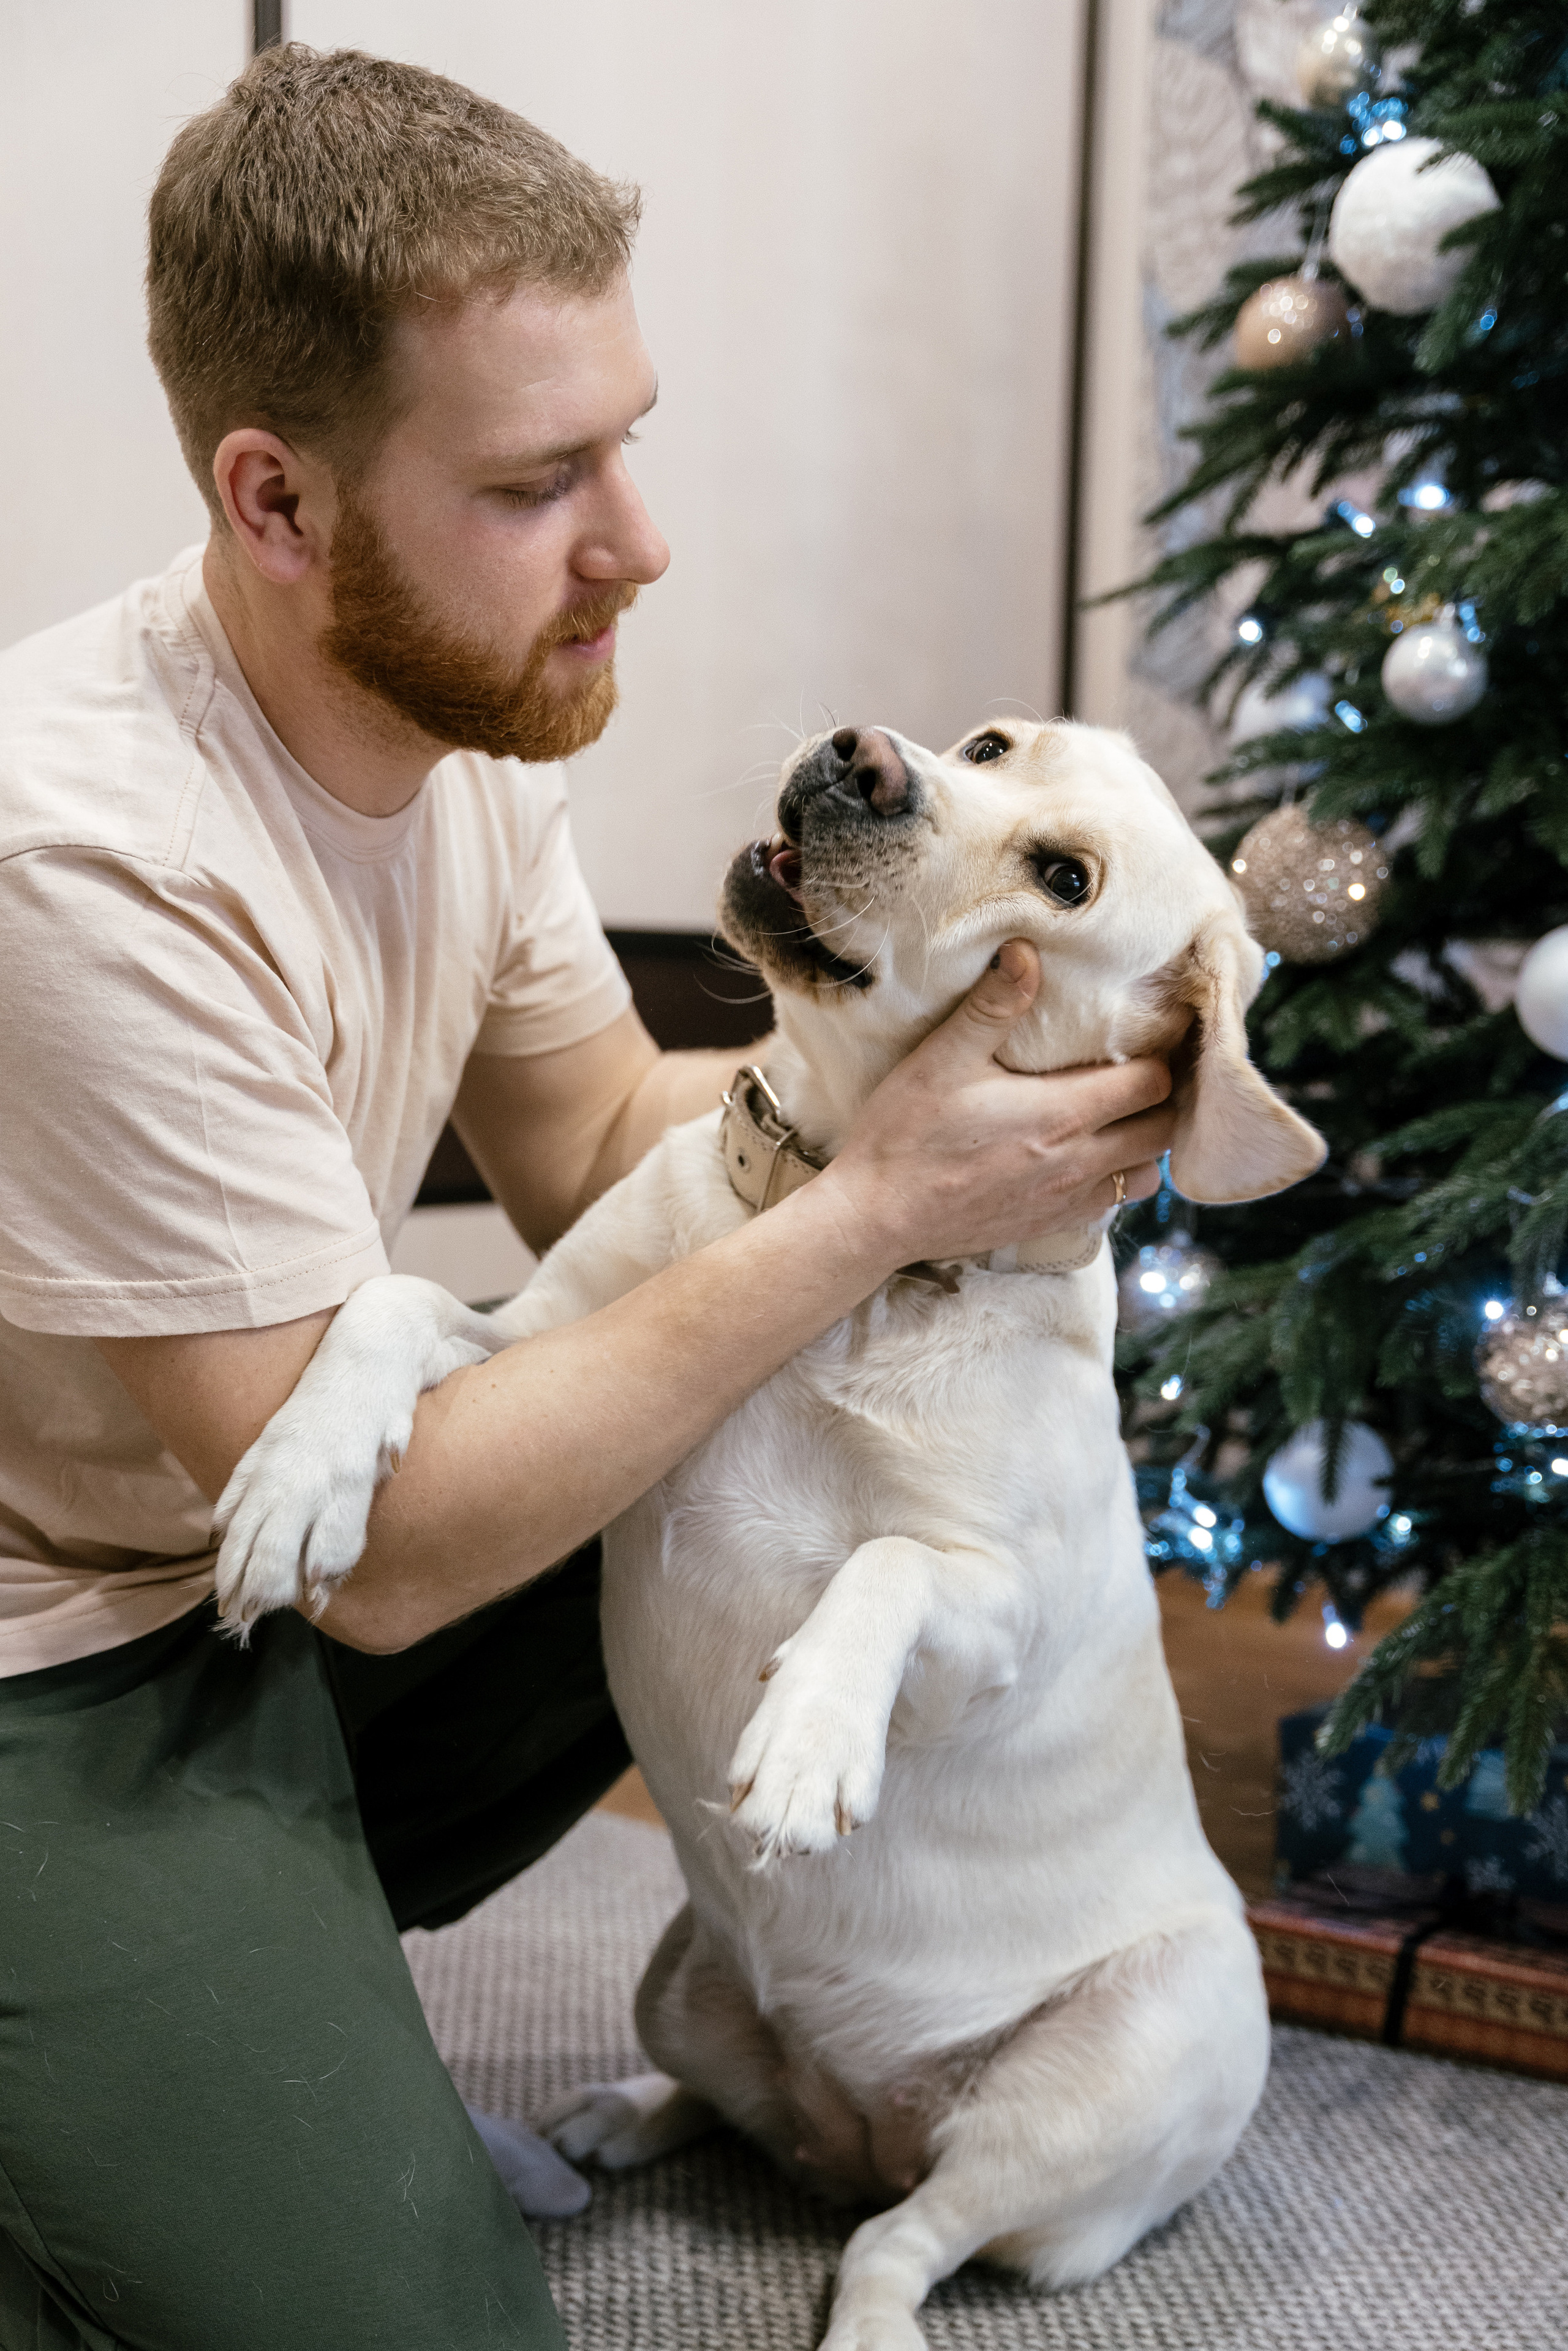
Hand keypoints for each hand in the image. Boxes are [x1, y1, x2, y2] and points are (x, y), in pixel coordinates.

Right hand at [821, 941, 1173, 1267]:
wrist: (877, 1217)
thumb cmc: (905, 1136)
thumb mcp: (941, 1059)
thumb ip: (993, 1005)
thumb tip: (1025, 951)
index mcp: (1061, 1115)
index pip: (1151, 1083)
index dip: (1159, 1056)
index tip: (1148, 1036)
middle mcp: (1077, 1162)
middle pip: (1163, 1130)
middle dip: (1163, 1098)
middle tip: (1144, 1070)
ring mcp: (1068, 1200)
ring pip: (1148, 1174)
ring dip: (1146, 1144)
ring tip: (1123, 1115)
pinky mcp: (1052, 1224)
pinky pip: (1114, 1203)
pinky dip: (1118, 1178)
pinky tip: (1089, 1156)